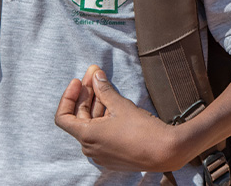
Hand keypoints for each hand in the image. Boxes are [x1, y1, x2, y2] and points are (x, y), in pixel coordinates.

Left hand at [55, 65, 185, 171]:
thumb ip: (103, 90)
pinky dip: (103, 117)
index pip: (63, 117)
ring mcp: (102, 153)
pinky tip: (111, 101)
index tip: (78, 82)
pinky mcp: (113, 155)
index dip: (68, 97)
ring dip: (96, 104)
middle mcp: (90, 148)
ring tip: (104, 83)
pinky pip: (102, 133)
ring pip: (92, 124)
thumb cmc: (143, 130)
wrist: (167, 151)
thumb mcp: (120, 105)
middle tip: (95, 74)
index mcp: (87, 137)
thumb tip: (95, 76)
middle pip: (79, 117)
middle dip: (87, 94)